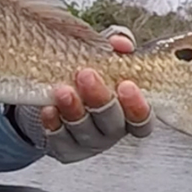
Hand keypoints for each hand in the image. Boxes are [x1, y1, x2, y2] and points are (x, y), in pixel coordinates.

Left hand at [13, 26, 154, 163]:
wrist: (51, 89)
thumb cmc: (87, 70)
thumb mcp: (103, 53)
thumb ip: (117, 44)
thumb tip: (122, 43)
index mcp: (129, 111)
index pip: (143, 119)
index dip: (138, 106)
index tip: (126, 84)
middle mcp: (112, 129)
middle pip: (113, 124)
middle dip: (100, 100)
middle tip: (86, 75)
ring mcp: (89, 142)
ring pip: (85, 132)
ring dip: (74, 110)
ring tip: (62, 90)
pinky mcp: (66, 148)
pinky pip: (60, 141)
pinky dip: (54, 124)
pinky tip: (48, 109)